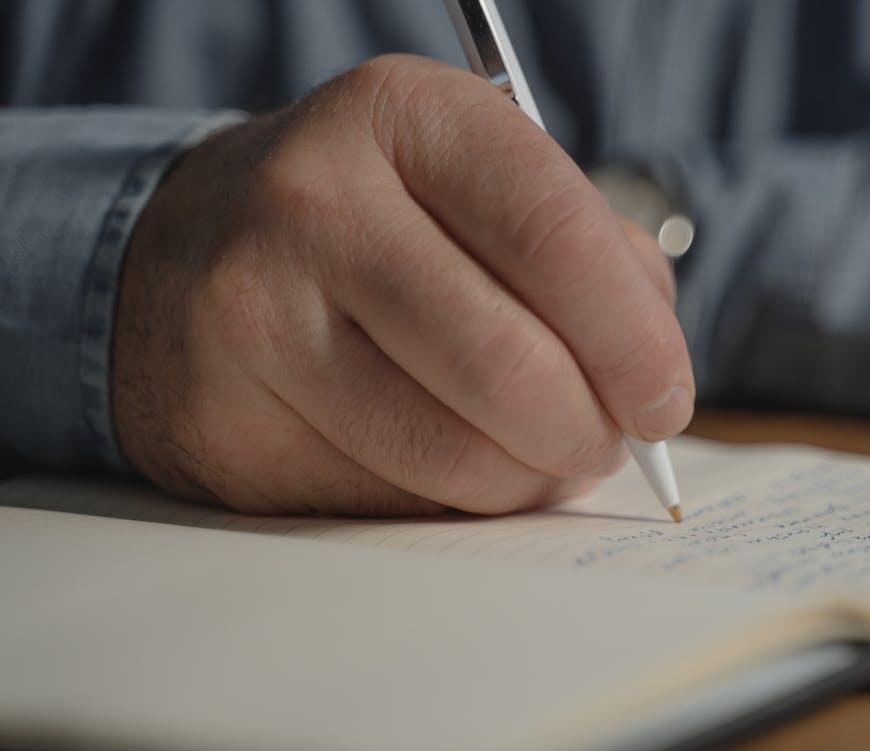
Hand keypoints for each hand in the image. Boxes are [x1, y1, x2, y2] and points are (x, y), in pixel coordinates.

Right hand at [112, 55, 691, 515]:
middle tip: (606, 445)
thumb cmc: (381, 223)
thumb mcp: (479, 187)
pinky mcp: (226, 420)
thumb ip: (592, 258)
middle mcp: (314, 201)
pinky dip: (453, 501)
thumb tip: (654, 380)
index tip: (665, 402)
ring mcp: (255, 314)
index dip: (633, 340)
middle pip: (507, 363)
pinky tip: (453, 461)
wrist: (191, 256)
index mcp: (405, 116)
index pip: (554, 234)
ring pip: (450, 452)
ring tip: (540, 457)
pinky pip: (388, 498)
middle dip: (588, 432)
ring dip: (528, 480)